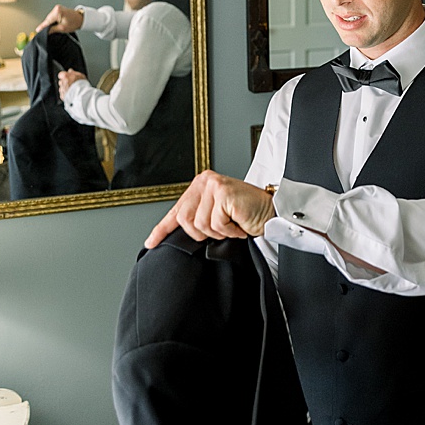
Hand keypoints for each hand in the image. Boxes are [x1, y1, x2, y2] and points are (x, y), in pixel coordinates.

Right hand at [37, 5, 83, 34]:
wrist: (81, 19)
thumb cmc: (75, 23)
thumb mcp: (63, 28)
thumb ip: (52, 29)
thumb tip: (45, 31)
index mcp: (58, 12)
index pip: (48, 21)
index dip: (42, 27)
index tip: (37, 30)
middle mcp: (56, 8)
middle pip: (48, 19)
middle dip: (47, 25)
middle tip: (47, 31)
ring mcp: (57, 8)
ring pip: (50, 17)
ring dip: (50, 22)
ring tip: (55, 27)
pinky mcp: (58, 9)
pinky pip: (52, 16)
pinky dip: (53, 20)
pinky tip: (56, 23)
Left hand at [56, 69, 85, 93]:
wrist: (81, 93)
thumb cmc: (81, 84)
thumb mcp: (80, 75)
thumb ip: (73, 72)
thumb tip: (70, 70)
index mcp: (65, 76)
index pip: (60, 74)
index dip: (64, 76)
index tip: (68, 77)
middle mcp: (62, 82)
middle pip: (61, 81)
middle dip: (65, 82)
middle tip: (71, 84)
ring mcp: (62, 89)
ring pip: (61, 88)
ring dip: (65, 88)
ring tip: (72, 90)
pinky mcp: (62, 96)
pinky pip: (63, 94)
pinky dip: (66, 94)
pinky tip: (71, 94)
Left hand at [146, 171, 274, 247]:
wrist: (272, 211)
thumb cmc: (247, 214)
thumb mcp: (216, 214)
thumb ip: (198, 217)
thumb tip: (178, 233)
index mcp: (199, 186)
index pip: (176, 211)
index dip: (162, 229)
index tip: (151, 242)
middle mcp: (204, 182)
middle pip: (185, 220)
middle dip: (203, 233)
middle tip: (221, 230)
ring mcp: (214, 186)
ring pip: (201, 225)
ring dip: (219, 232)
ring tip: (232, 225)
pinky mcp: (224, 194)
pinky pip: (217, 224)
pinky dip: (230, 231)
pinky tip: (239, 224)